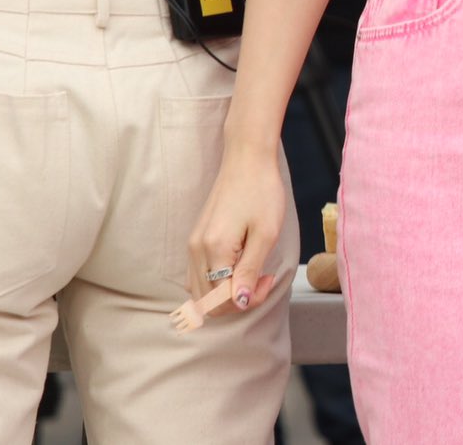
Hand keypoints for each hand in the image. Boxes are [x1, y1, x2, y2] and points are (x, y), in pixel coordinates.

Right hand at [188, 144, 286, 313]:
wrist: (247, 159)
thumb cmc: (261, 192)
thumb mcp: (265, 234)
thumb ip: (250, 271)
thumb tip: (240, 303)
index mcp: (214, 250)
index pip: (223, 299)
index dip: (249, 299)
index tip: (269, 278)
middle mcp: (196, 250)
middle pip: (207, 301)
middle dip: (236, 300)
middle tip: (263, 278)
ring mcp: (193, 244)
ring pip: (200, 291)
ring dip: (226, 293)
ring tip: (253, 272)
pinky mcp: (196, 238)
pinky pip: (199, 275)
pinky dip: (217, 281)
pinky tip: (239, 266)